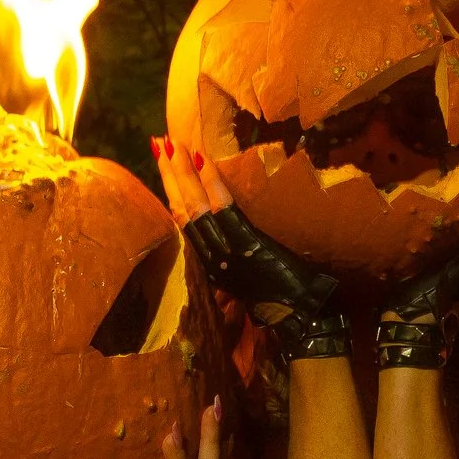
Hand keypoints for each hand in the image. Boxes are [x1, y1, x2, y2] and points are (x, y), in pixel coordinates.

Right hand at [153, 138, 348, 361]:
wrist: (300, 316)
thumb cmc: (279, 297)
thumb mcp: (245, 276)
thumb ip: (230, 254)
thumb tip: (220, 228)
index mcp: (208, 264)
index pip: (180, 221)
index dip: (168, 191)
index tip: (160, 163)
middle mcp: (209, 258)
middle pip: (180, 209)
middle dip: (168, 174)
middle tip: (157, 142)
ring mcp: (225, 251)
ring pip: (194, 206)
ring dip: (182, 172)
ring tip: (171, 144)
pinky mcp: (244, 245)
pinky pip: (224, 209)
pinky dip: (211, 183)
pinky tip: (203, 159)